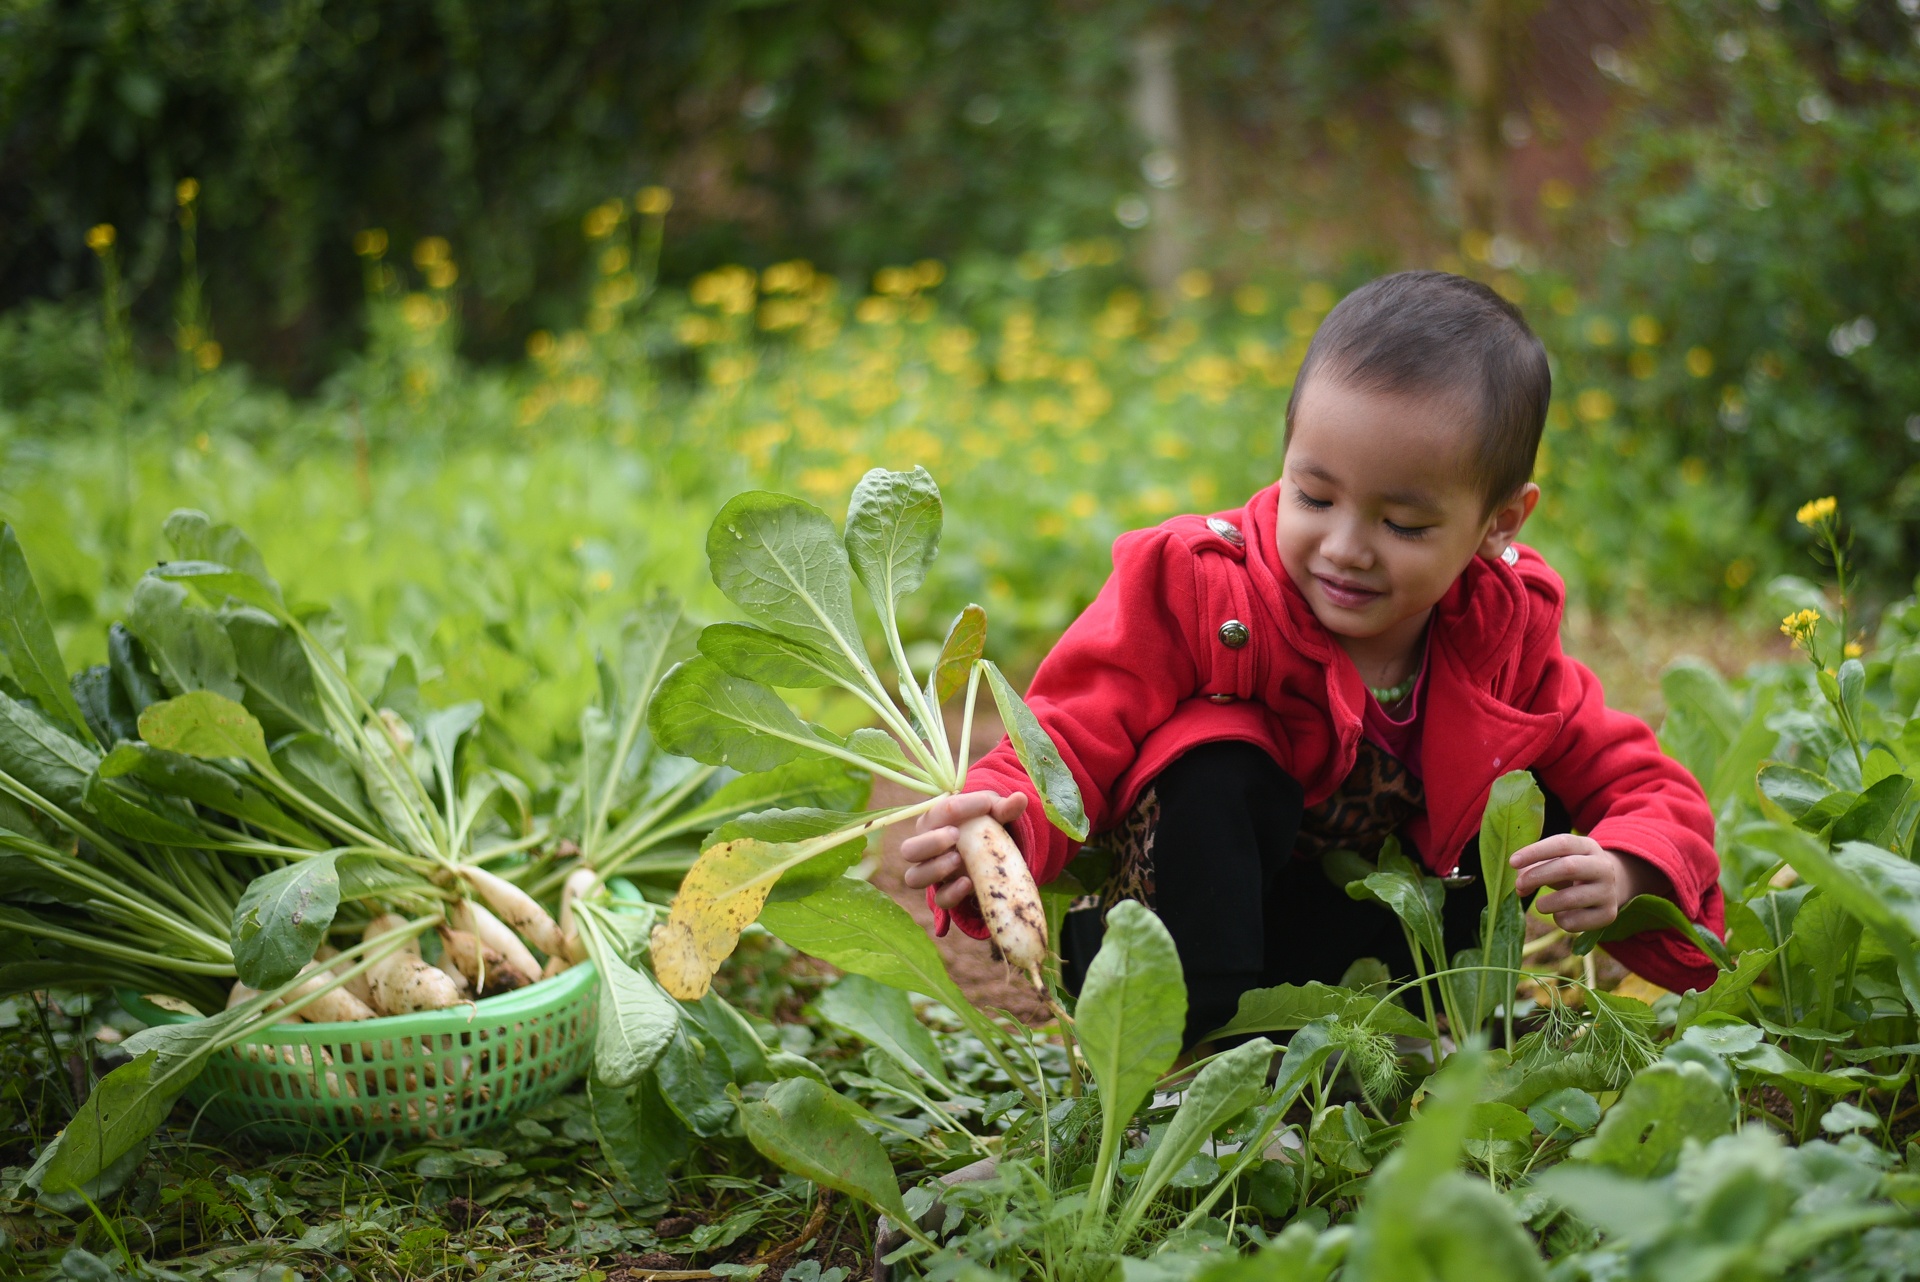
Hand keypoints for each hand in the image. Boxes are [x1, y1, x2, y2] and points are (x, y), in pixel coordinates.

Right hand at [900, 791, 1027, 911]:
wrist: (986, 849)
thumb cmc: (983, 824)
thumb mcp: (993, 813)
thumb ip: (1004, 807)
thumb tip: (1021, 798)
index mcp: (933, 821)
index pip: (938, 811)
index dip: (962, 806)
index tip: (987, 804)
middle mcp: (925, 847)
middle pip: (909, 850)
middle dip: (931, 842)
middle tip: (955, 835)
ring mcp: (933, 872)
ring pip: (914, 878)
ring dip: (935, 869)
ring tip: (958, 859)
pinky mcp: (946, 892)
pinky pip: (940, 899)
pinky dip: (952, 893)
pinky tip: (969, 883)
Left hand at [1509, 834, 1672, 933]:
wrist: (1605, 888)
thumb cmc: (1570, 872)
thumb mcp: (1555, 862)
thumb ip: (1533, 868)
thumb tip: (1520, 888)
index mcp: (1588, 846)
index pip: (1562, 843)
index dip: (1535, 852)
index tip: (1512, 862)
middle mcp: (1603, 867)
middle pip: (1569, 867)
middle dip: (1538, 876)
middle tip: (1519, 885)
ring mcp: (1608, 891)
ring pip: (1572, 898)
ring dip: (1548, 902)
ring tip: (1540, 905)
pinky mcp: (1608, 914)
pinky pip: (1577, 921)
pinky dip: (1560, 920)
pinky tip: (1560, 915)